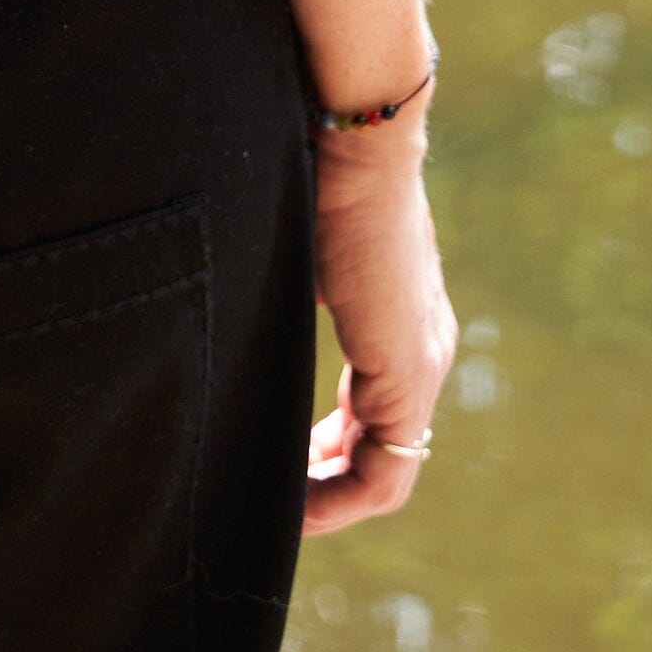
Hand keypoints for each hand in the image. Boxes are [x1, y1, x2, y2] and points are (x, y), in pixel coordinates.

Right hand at [303, 122, 458, 534]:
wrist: (357, 134)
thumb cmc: (315, 166)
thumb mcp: (295, 246)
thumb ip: (282, 289)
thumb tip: (231, 302)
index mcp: (398, 319)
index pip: (370, 413)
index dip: (323, 452)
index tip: (272, 464)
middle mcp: (421, 349)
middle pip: (378, 451)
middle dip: (322, 485)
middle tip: (269, 505)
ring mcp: (420, 363)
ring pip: (384, 469)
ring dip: (330, 499)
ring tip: (276, 518)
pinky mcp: (408, 371)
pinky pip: (385, 470)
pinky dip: (341, 497)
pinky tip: (295, 506)